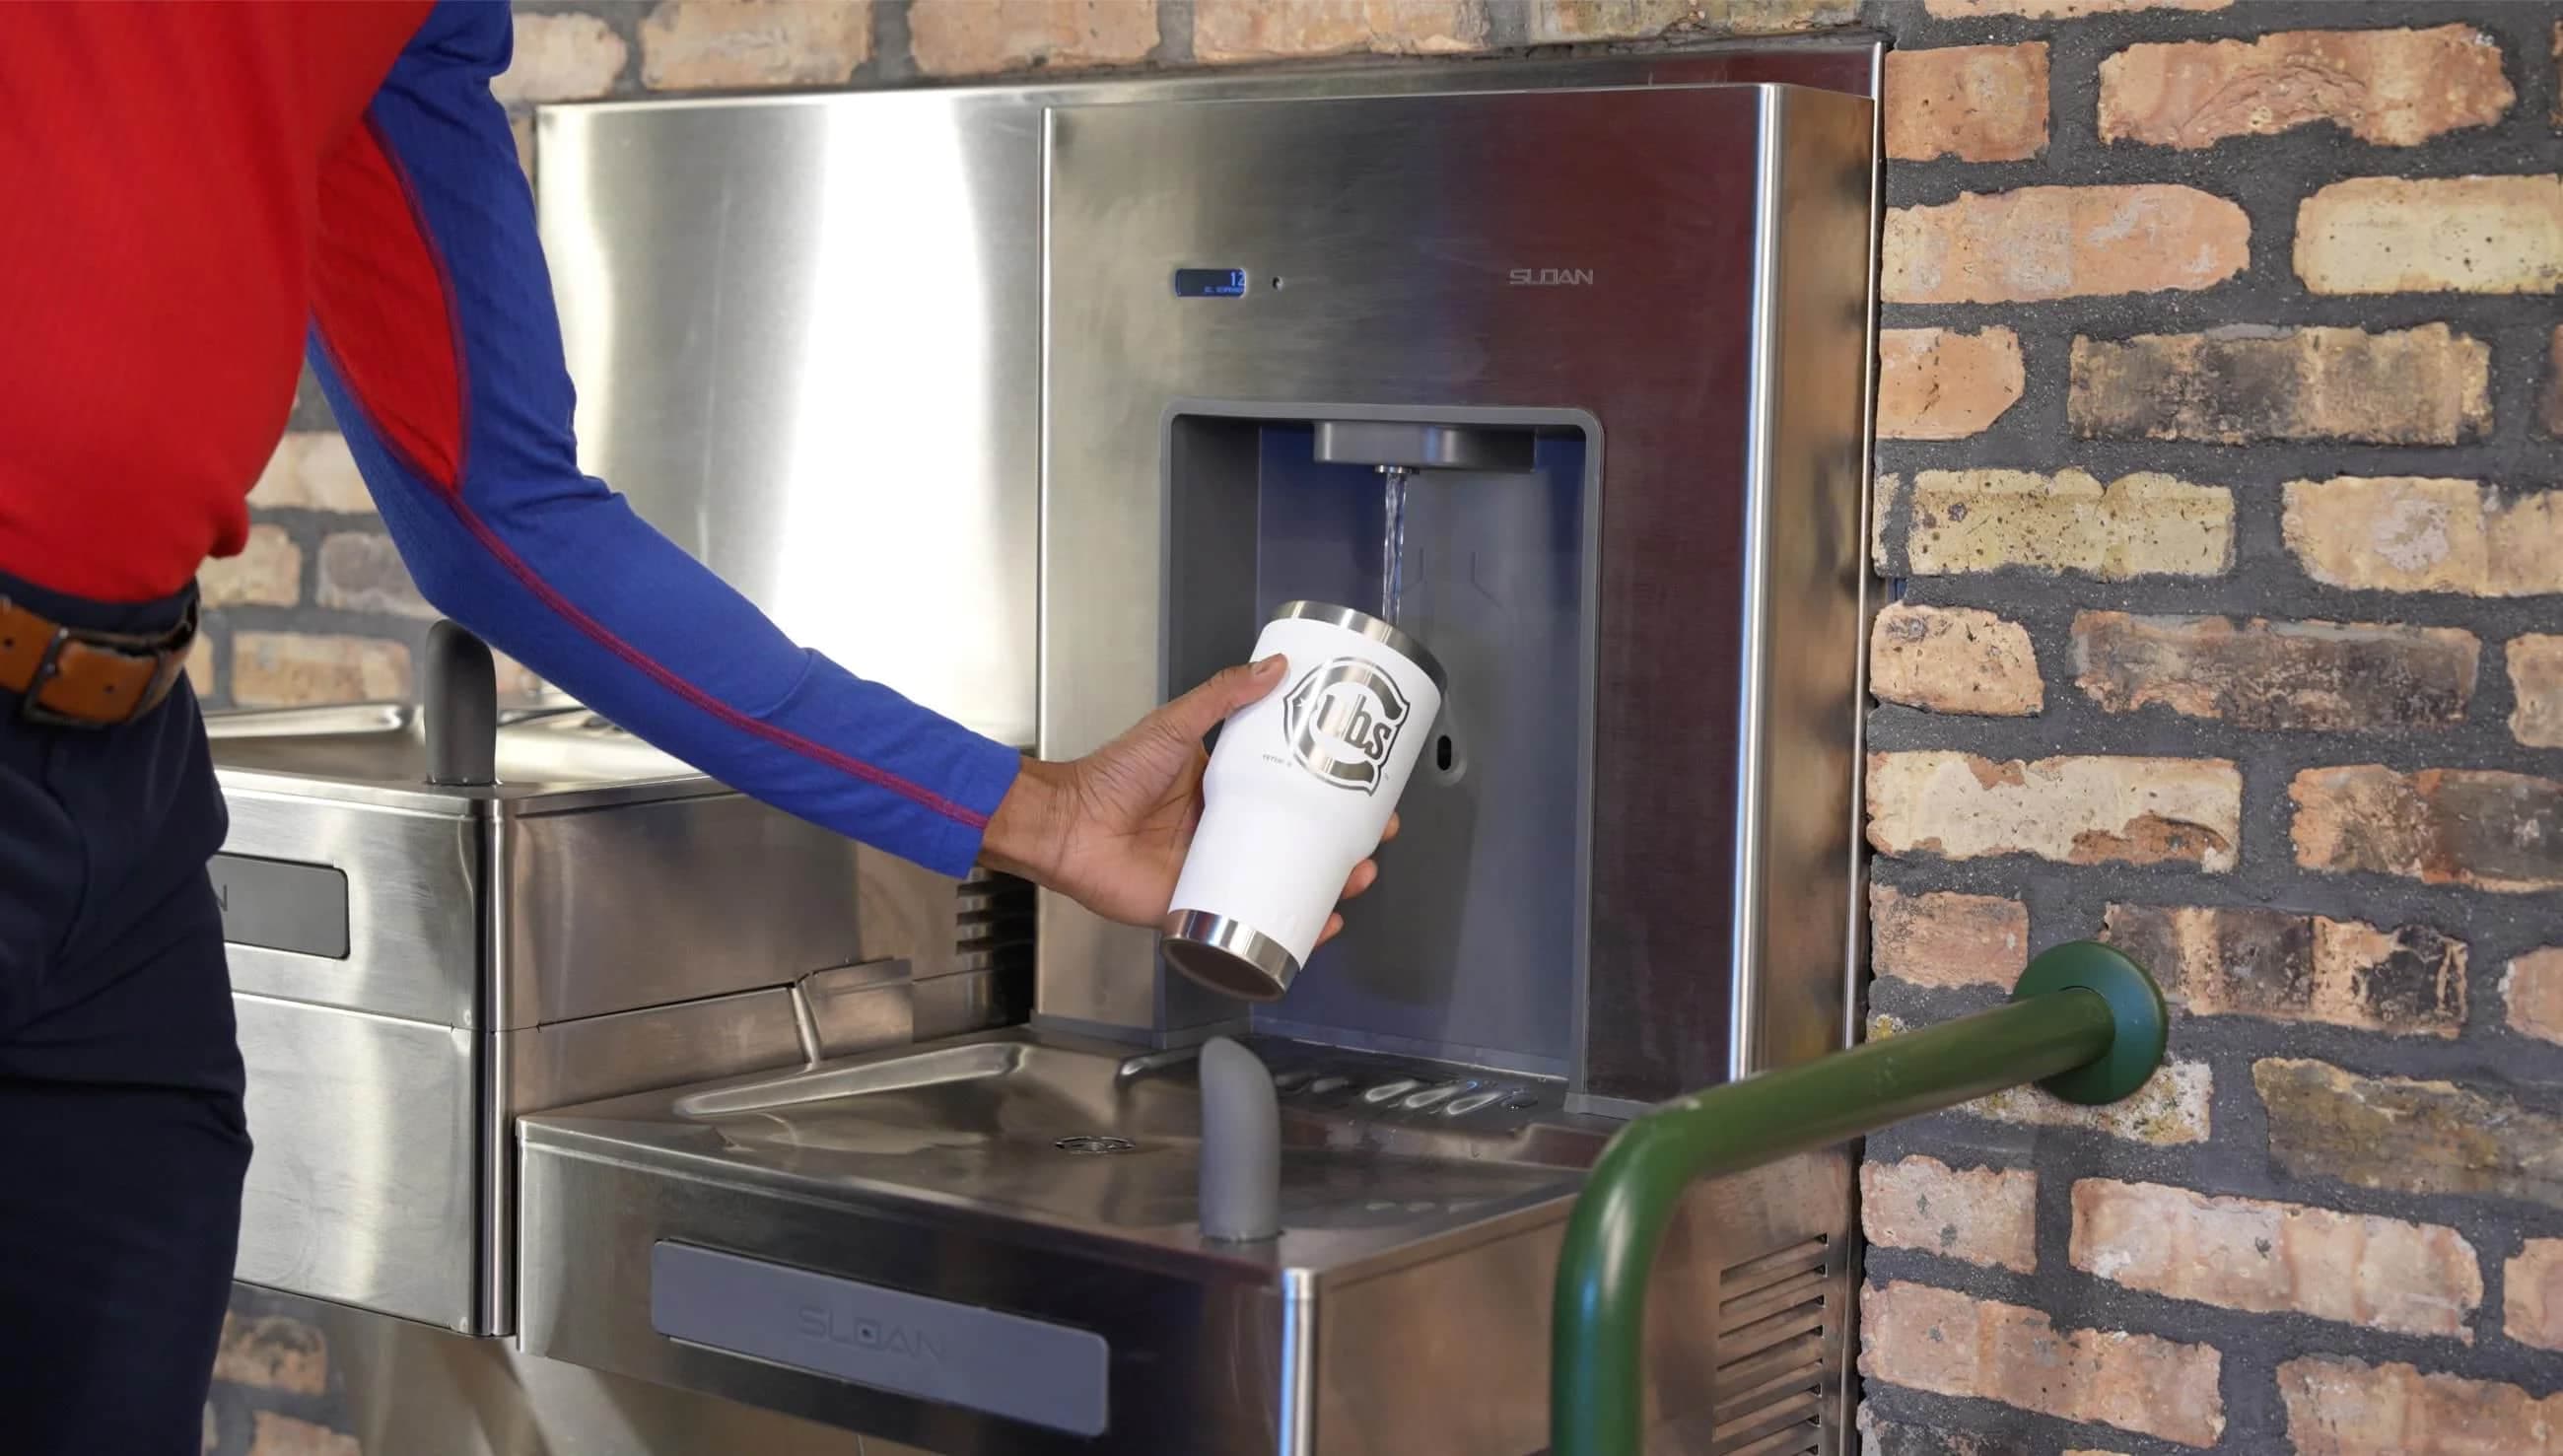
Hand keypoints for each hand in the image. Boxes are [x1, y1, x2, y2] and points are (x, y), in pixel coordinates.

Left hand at [980, 656, 1396, 945]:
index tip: (1370, 799)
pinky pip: (1247, 922)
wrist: (1068, 824)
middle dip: (1342, 851)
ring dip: (1324, 891)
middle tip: (1372, 850)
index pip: (1291, 794)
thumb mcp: (1174, 725)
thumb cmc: (1113, 774)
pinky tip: (1315, 930)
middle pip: (1296, 845)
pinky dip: (1284, 930)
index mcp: (1226, 790)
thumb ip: (1221, 695)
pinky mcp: (1198, 908)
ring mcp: (1215, 872)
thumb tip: (1277, 666)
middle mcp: (1226, 832)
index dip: (1333, 800)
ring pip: (1281, 886)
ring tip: (1353, 884)